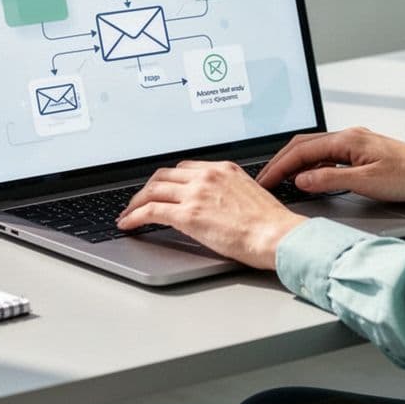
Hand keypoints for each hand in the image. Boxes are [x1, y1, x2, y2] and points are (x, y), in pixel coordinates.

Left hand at [116, 161, 307, 269]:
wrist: (277, 235)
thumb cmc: (270, 224)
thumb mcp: (248, 195)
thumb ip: (226, 193)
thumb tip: (213, 206)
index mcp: (223, 169)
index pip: (184, 168)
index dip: (166, 180)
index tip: (160, 189)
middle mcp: (207, 176)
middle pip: (163, 176)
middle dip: (147, 189)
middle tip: (138, 201)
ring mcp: (196, 193)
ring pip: (152, 190)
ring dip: (135, 202)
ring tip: (127, 214)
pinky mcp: (187, 214)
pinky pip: (151, 210)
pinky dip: (134, 216)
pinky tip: (128, 224)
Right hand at [256, 127, 404, 202]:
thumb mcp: (366, 182)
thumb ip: (330, 180)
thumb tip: (301, 179)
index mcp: (347, 139)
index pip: (302, 151)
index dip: (279, 166)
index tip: (265, 180)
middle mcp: (349, 136)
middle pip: (304, 145)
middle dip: (281, 161)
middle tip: (265, 179)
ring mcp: (355, 142)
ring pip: (315, 149)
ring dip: (295, 162)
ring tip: (281, 179)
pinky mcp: (362, 151)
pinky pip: (327, 154)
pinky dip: (311, 165)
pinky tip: (309, 177)